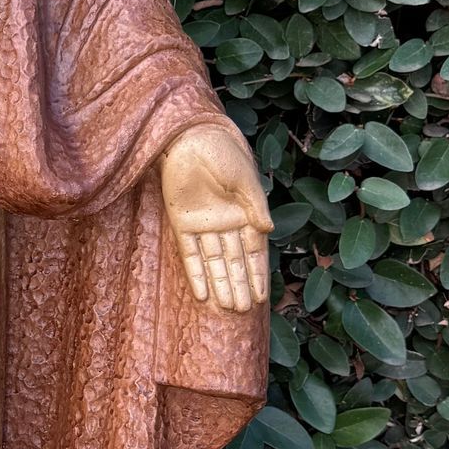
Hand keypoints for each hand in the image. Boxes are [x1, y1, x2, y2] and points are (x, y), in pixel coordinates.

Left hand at [161, 120, 271, 312]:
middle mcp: (225, 224)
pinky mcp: (181, 222)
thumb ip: (254, 206)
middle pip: (233, 262)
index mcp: (245, 213)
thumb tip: (267, 232)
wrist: (190, 136)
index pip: (254, 252)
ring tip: (227, 309)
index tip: (262, 298)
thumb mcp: (244, 179)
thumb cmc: (223, 152)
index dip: (257, 275)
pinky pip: (189, 253)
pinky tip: (201, 294)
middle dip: (239, 286)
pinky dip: (195, 273)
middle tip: (243, 311)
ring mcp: (203, 225)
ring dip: (219, 284)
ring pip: (213, 262)